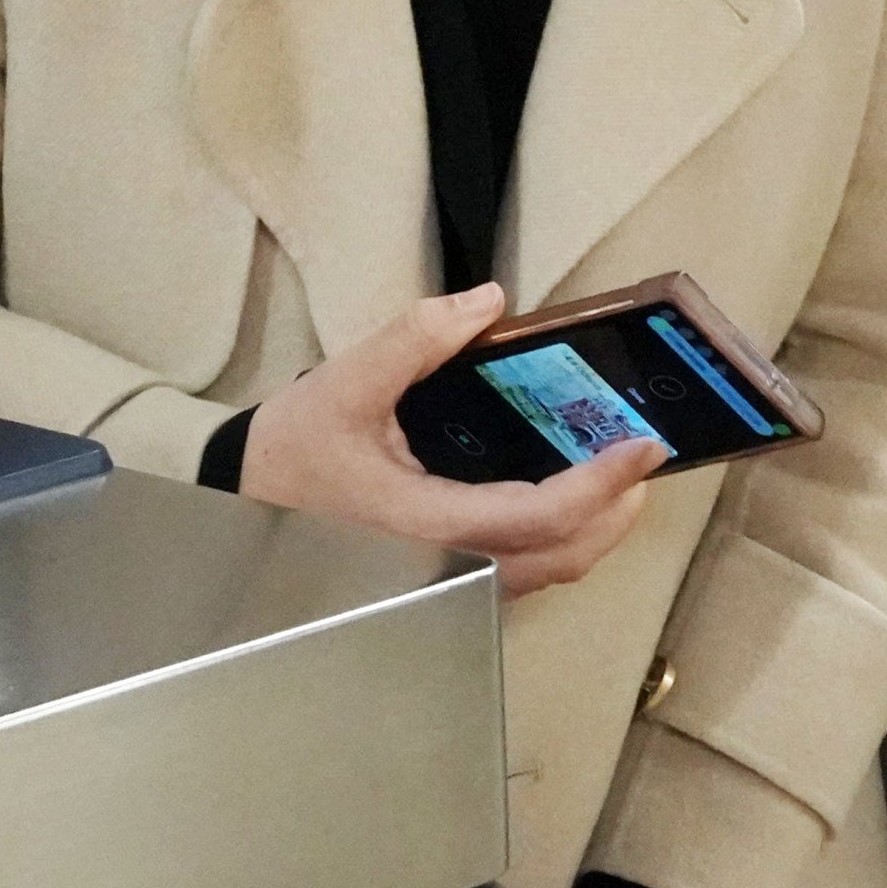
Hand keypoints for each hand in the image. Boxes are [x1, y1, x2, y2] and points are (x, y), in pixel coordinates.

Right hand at [241, 285, 659, 596]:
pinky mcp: (446, 582)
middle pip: (564, 556)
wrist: (244, 502)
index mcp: (427, 525)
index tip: (642, 446)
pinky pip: (525, 572)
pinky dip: (563, 540)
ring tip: (617, 474)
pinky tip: (569, 498)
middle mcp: (447, 568)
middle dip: (616, 507)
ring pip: (550, 573)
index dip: (601, 484)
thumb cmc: (294, 450)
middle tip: (640, 455)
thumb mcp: (344, 384)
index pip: (540, 517)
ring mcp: (449, 583)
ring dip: (595, 529)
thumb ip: (415, 339)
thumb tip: (488, 303)